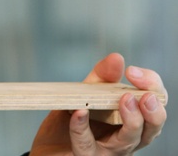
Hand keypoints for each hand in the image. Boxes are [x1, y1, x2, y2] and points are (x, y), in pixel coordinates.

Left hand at [30, 53, 166, 154]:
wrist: (48, 146)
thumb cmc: (72, 121)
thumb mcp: (86, 93)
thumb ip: (101, 77)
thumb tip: (117, 58)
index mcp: (132, 119)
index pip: (156, 103)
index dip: (152, 86)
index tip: (133, 71)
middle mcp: (127, 138)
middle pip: (152, 127)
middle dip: (153, 110)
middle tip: (144, 95)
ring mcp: (108, 149)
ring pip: (130, 140)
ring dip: (131, 119)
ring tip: (125, 99)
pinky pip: (87, 145)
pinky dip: (82, 127)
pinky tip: (80, 111)